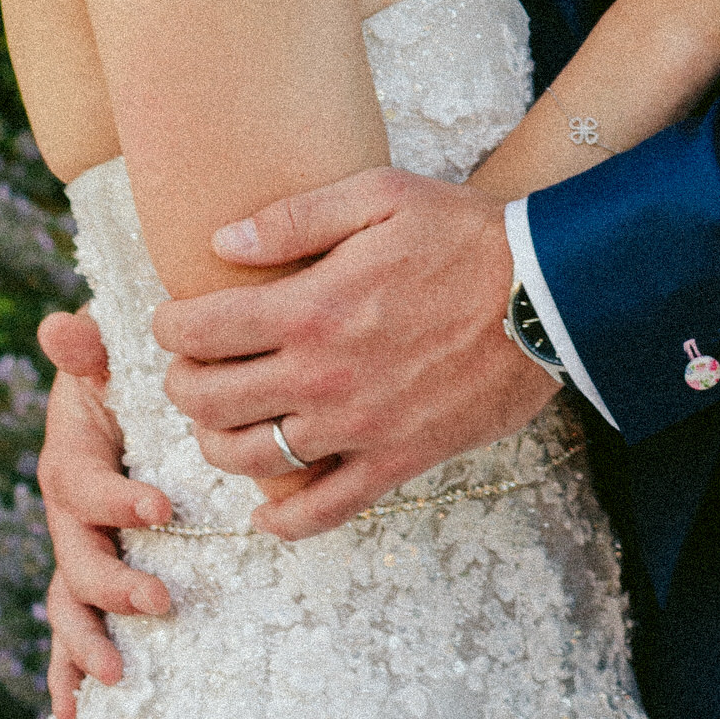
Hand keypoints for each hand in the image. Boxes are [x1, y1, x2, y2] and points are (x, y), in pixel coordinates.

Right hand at [33, 311, 174, 718]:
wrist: (131, 390)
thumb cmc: (129, 368)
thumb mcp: (113, 350)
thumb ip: (90, 346)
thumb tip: (56, 326)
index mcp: (70, 456)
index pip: (84, 485)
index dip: (118, 499)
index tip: (164, 506)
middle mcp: (66, 511)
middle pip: (76, 558)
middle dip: (113, 587)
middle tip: (162, 603)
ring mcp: (77, 548)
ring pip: (69, 604)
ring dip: (87, 643)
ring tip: (120, 676)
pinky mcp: (93, 575)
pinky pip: (72, 628)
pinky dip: (65, 672)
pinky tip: (70, 714)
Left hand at [153, 170, 551, 539]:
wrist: (550, 297)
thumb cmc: (464, 236)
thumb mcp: (380, 197)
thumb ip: (294, 218)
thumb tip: (219, 242)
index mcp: (311, 307)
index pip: (201, 331)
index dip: (170, 326)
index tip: (173, 321)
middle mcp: (322, 376)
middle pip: (210, 399)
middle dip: (181, 383)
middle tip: (188, 368)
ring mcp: (357, 427)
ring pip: (249, 458)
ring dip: (217, 442)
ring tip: (220, 420)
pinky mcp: (395, 462)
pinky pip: (323, 511)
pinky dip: (285, 521)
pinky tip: (268, 510)